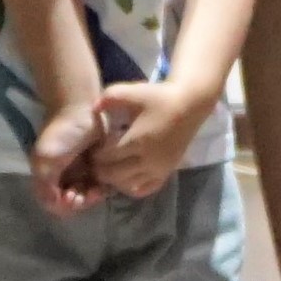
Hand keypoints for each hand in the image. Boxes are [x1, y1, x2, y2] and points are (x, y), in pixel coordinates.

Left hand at [41, 78, 203, 209]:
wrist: (189, 106)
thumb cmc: (159, 98)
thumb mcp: (133, 91)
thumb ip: (109, 97)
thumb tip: (92, 109)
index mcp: (137, 140)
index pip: (107, 157)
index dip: (95, 155)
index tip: (91, 147)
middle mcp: (148, 160)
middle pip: (114, 175)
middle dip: (100, 169)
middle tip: (95, 160)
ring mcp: (158, 169)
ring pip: (128, 185)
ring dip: (114, 179)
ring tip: (109, 166)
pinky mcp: (166, 173)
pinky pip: (145, 189)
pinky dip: (132, 186)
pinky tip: (126, 176)